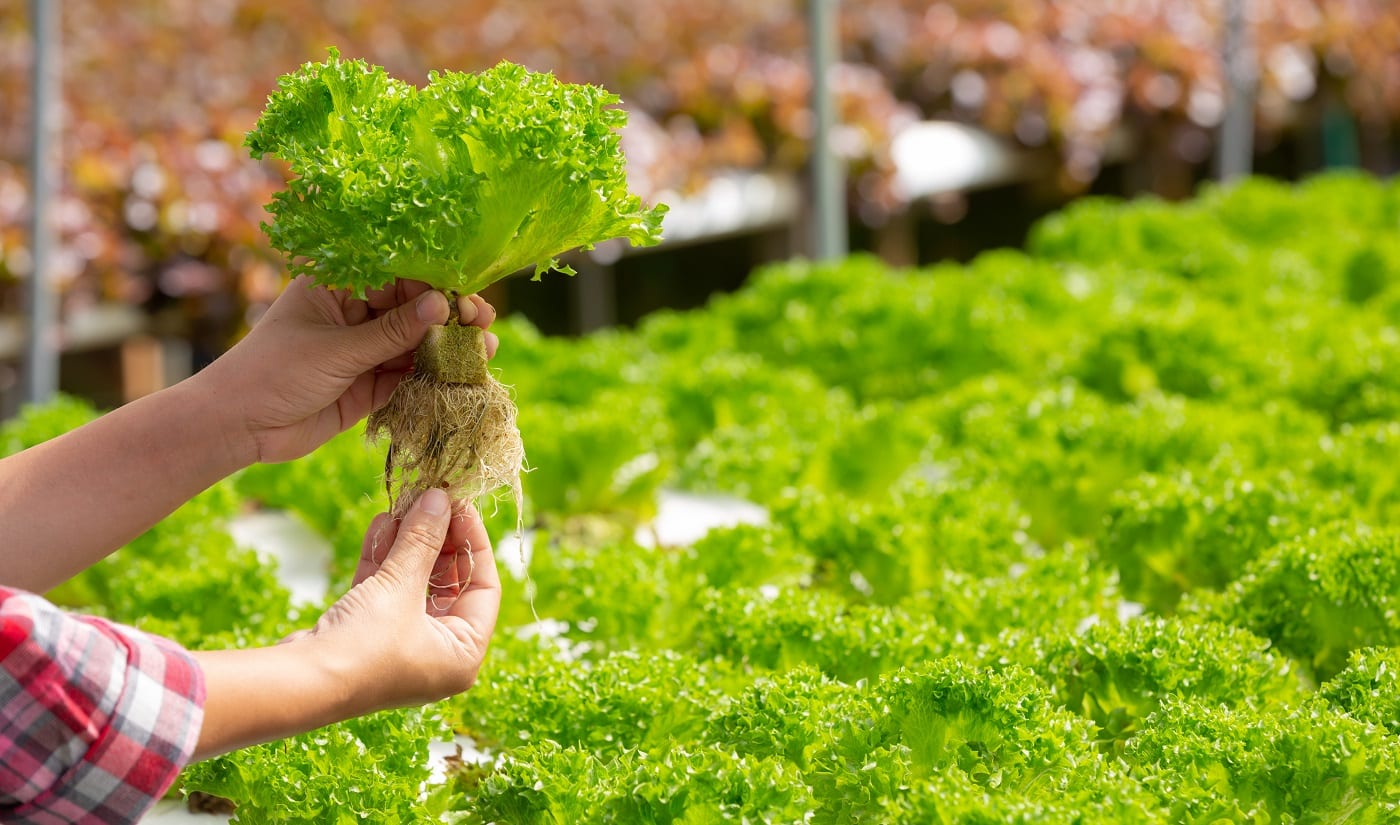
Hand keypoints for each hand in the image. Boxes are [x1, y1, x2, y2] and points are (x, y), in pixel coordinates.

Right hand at [191, 489, 498, 758]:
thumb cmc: (364, 646)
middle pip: (449, 582)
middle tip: (431, 499)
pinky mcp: (368, 636)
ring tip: (404, 504)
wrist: (298, 685)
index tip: (461, 504)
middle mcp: (437, 653)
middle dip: (437, 538)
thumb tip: (440, 499)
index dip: (475, 541)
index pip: (485, 587)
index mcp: (463, 653)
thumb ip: (423, 540)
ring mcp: (401, 645)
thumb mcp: (401, 586)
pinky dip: (384, 559)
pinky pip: (385, 591)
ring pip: (414, 583)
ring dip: (408, 543)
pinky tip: (381, 523)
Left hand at [201, 276, 499, 463]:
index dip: (434, 285)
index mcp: (338, 287)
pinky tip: (463, 375)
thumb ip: (392, 332)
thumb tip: (442, 305)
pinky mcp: (368, 386)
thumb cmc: (273, 372)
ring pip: (415, 344)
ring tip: (484, 350)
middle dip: (449, 317)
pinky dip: (433, 377)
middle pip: (412, 310)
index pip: (396, 277)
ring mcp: (362, 351)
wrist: (238, 427)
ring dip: (448, 348)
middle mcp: (353, 314)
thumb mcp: (336, 350)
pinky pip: (407, 376)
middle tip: (482, 323)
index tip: (464, 297)